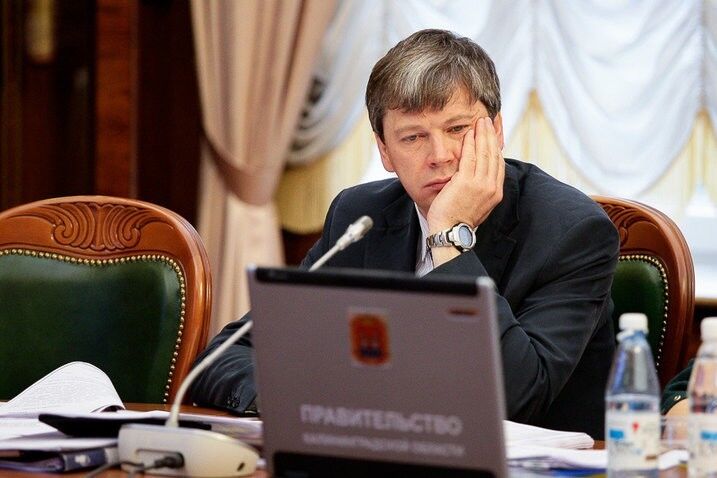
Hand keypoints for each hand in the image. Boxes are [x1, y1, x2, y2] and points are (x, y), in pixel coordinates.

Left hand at [427, 116, 504, 235]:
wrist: (450, 232)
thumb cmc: (458, 220)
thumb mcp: (477, 205)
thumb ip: (480, 190)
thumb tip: (480, 177)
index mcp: (495, 193)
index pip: (498, 164)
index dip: (496, 147)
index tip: (493, 135)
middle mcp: (491, 187)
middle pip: (494, 155)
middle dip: (491, 136)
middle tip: (487, 122)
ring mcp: (480, 184)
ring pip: (484, 153)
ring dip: (482, 135)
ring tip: (480, 122)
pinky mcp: (466, 181)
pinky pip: (469, 157)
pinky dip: (470, 143)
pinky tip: (468, 133)